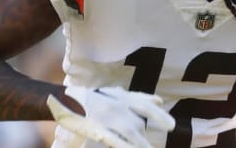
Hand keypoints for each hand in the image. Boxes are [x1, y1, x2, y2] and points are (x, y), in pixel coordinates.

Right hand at [47, 86, 174, 147]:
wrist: (64, 100)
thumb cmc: (93, 98)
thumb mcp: (116, 93)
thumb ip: (137, 98)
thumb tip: (160, 100)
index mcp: (121, 97)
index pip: (144, 105)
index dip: (158, 115)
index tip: (171, 125)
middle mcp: (116, 106)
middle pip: (137, 124)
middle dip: (147, 137)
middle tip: (159, 142)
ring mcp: (106, 118)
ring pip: (130, 133)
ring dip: (141, 144)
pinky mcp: (97, 130)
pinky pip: (115, 140)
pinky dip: (126, 146)